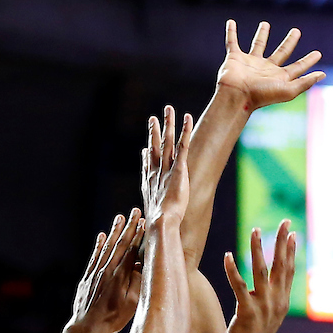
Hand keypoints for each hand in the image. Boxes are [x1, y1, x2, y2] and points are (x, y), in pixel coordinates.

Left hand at [70, 210, 143, 332]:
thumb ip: (136, 284)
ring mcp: (96, 272)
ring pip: (106, 247)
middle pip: (119, 244)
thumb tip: (141, 266)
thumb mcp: (131, 305)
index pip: (131, 250)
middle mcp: (107, 270)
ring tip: (120, 217)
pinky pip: (94, 257)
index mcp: (120, 276)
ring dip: (114, 231)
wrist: (86, 327)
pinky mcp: (87, 277)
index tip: (144, 221)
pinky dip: (98, 245)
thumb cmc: (112, 319)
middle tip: (135, 211)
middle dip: (128, 227)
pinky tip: (102, 236)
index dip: (137, 235)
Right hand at [142, 106, 191, 224]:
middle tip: (153, 117)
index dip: (147, 154)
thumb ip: (152, 208)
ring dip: (168, 124)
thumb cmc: (158, 223)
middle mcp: (156, 171)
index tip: (146, 147)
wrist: (161, 221)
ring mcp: (167, 168)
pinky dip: (185, 130)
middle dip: (154, 131)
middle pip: (155, 147)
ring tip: (168, 109)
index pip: (148, 164)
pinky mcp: (179, 168)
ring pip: (167, 141)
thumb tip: (149, 210)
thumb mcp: (153, 213)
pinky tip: (187, 118)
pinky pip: (183, 145)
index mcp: (149, 182)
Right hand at [216, 20, 324, 111]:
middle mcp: (265, 69)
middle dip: (289, 42)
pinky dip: (230, 32)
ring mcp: (250, 63)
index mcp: (279, 77)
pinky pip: (232, 42)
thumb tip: (323, 74)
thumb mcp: (288, 90)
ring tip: (265, 24)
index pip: (297, 67)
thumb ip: (305, 82)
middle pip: (281, 52)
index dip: (308, 61)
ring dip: (261, 35)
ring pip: (258, 45)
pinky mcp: (234, 58)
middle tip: (296, 31)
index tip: (318, 54)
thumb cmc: (261, 96)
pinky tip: (231, 22)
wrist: (236, 96)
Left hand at [223, 220, 295, 332]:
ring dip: (258, 249)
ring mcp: (262, 306)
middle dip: (281, 242)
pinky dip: (232, 270)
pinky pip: (239, 286)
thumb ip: (267, 300)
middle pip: (281, 266)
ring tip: (255, 229)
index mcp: (281, 301)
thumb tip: (259, 288)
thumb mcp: (266, 316)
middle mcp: (275, 301)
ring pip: (261, 271)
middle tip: (284, 221)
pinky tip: (227, 255)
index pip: (288, 270)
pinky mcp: (246, 312)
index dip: (290, 251)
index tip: (291, 232)